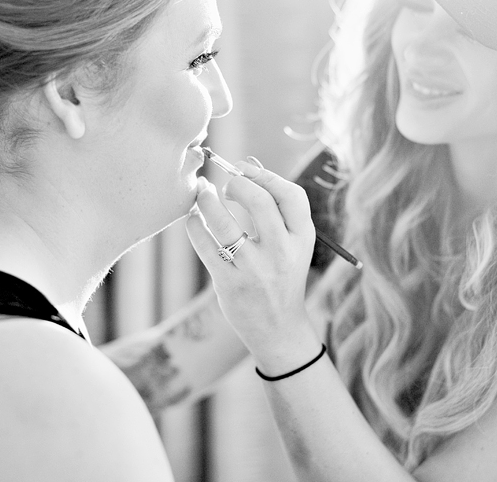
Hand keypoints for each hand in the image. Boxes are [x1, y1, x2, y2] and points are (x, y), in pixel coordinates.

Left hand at [186, 159, 320, 373]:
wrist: (278, 329)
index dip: (265, 176)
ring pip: (224, 222)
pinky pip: (205, 245)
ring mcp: (255, 269)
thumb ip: (275, 208)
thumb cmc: (282, 276)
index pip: (292, 195)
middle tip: (224, 186)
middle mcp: (282, 253)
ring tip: (202, 193)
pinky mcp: (229, 283)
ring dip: (207, 200)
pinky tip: (193, 220)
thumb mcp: (292, 245)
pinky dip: (194, 225)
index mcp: (303, 239)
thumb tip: (247, 166)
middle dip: (236, 184)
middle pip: (259, 201)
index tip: (244, 171)